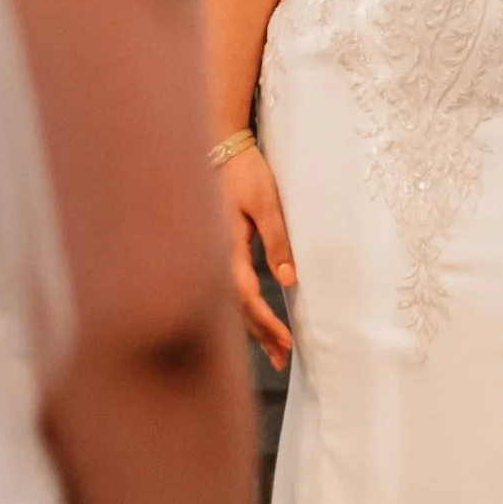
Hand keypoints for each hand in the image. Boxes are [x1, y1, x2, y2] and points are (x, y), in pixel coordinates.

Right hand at [220, 142, 295, 371]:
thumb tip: (288, 279)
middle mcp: (216, 255)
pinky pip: (228, 287)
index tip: (286, 340)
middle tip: (283, 358)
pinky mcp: (218, 247)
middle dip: (259, 334)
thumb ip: (276, 239)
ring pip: (230, 300)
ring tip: (273, 350)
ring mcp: (214, 252)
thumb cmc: (244, 171)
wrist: (219, 145)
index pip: (246, 296)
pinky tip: (253, 318)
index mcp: (226, 247)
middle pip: (236, 307)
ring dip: (251, 326)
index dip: (265, 322)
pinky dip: (244, 308)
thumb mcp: (265, 202)